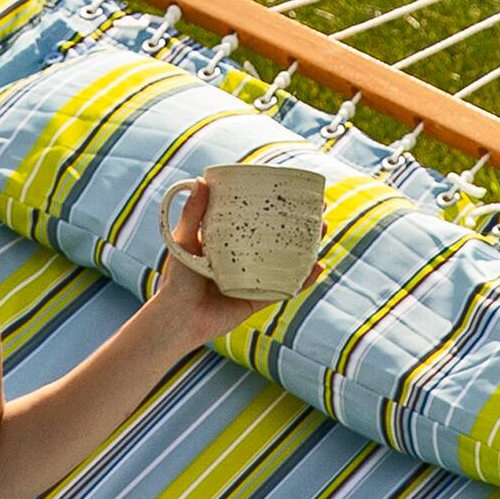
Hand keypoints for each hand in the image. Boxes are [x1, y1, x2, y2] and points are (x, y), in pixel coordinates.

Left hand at [142, 172, 308, 356]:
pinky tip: (318, 266)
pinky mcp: (259, 299)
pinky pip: (286, 288)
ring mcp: (255, 279)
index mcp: (229, 242)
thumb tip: (202, 179)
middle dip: (303, 223)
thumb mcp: (184, 240)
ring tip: (324, 230)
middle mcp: (246, 259)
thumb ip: (194, 214)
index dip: (277, 205)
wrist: (176, 320)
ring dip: (310, 246)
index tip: (294, 189)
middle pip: (280, 237)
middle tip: (320, 208)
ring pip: (289, 261)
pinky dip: (304, 280)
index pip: (257, 218)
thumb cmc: (176, 280)